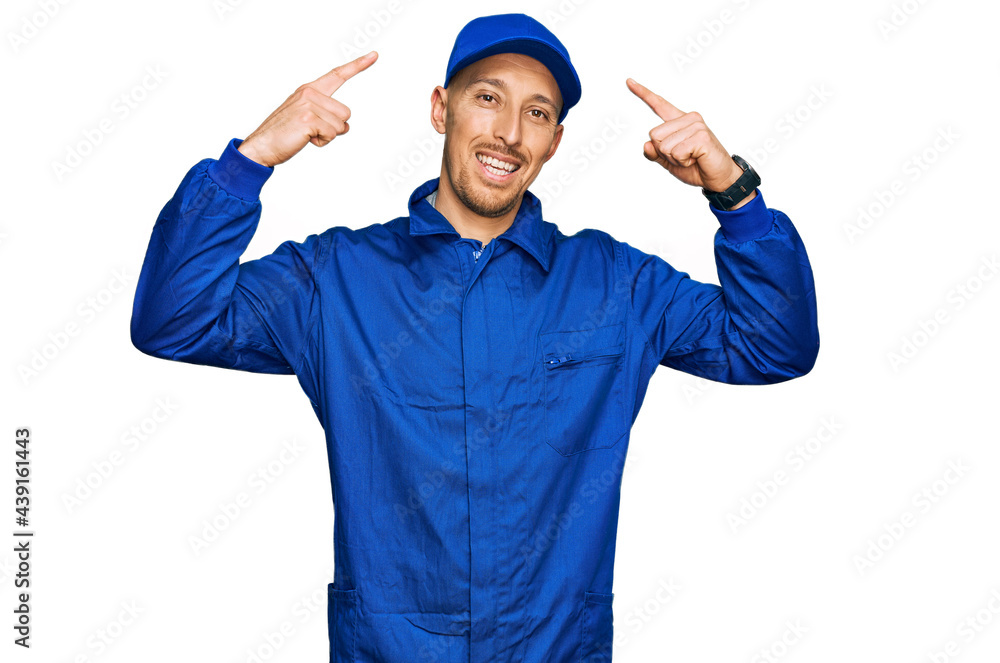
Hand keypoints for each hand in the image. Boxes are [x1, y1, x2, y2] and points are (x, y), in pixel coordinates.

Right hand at [238, 51, 378, 167]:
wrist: (261, 146)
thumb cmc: (283, 135)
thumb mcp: (305, 117)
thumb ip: (325, 114)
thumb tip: (346, 125)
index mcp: (309, 90)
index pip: (337, 75)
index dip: (357, 65)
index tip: (374, 55)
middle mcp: (309, 93)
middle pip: (346, 112)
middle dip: (334, 127)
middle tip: (312, 131)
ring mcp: (308, 104)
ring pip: (341, 125)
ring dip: (328, 136)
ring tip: (307, 134)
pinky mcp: (308, 118)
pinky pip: (332, 134)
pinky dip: (322, 142)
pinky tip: (306, 139)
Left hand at [626, 77, 743, 192]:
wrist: (717, 178)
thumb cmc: (696, 168)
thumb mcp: (669, 162)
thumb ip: (656, 154)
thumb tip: (646, 145)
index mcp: (679, 121)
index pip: (659, 105)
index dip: (643, 93)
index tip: (629, 81)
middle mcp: (688, 118)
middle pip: (654, 135)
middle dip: (663, 153)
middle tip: (684, 156)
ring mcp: (696, 125)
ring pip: (664, 146)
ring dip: (674, 159)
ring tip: (691, 158)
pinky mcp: (701, 136)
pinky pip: (676, 152)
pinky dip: (683, 161)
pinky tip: (696, 159)